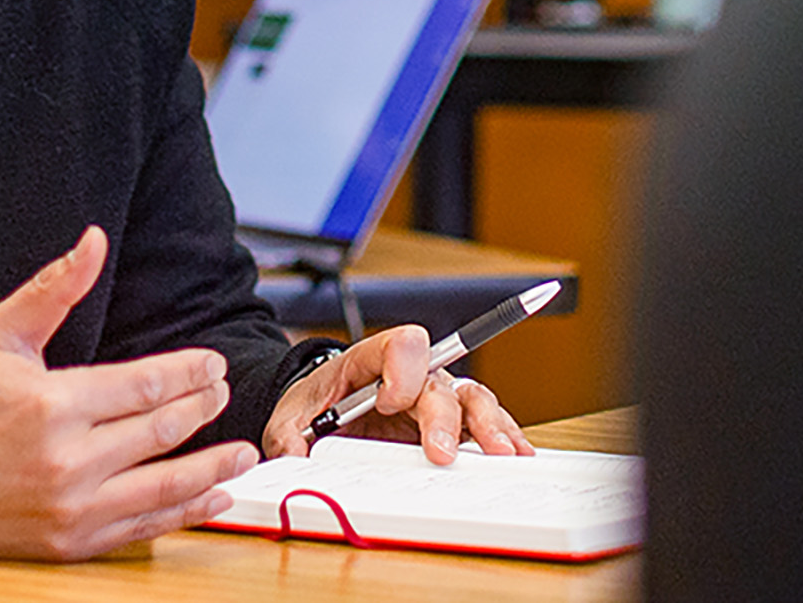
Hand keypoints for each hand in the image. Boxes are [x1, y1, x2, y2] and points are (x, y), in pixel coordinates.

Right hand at [0, 227, 261, 558]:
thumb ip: (52, 289)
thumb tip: (93, 241)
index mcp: (54, 405)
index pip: (145, 385)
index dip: (188, 372)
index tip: (211, 364)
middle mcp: (68, 460)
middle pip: (161, 431)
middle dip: (203, 409)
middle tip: (224, 393)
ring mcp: (72, 507)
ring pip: (163, 485)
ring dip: (212, 467)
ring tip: (245, 451)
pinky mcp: (72, 543)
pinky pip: (142, 527)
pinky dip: (185, 512)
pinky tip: (213, 497)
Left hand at [263, 324, 532, 465]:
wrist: (321, 414)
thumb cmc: (313, 407)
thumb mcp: (288, 419)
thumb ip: (287, 437)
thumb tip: (293, 457)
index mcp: (373, 361)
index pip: (401, 344)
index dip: (400, 369)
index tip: (388, 401)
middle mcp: (413, 375)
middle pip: (439, 381)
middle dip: (444, 417)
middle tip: (443, 452)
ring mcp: (435, 398)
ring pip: (472, 399)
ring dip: (489, 425)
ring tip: (502, 453)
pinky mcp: (451, 425)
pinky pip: (482, 423)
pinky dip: (502, 437)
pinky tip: (516, 455)